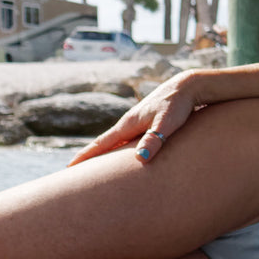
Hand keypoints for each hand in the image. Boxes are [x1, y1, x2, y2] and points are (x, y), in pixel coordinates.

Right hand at [69, 70, 199, 165]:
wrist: (188, 87)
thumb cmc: (178, 105)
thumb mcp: (166, 124)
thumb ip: (154, 140)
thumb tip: (140, 159)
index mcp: (128, 124)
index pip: (102, 143)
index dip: (86, 156)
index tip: (70, 167)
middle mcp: (129, 123)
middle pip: (105, 143)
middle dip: (90, 156)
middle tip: (74, 171)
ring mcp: (138, 122)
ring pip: (116, 141)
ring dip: (105, 153)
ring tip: (95, 166)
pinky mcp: (148, 123)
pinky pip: (128, 139)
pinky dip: (120, 149)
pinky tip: (123, 155)